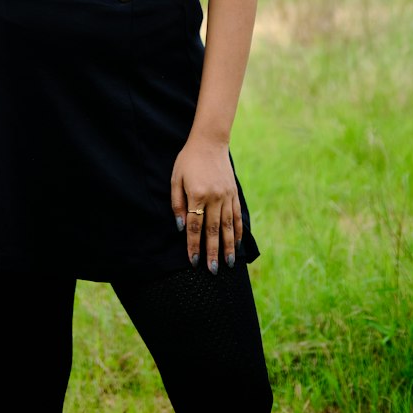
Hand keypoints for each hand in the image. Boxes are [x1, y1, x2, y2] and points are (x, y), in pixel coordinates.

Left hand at [171, 134, 243, 273]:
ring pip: (227, 226)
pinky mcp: (234, 193)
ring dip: (227, 246)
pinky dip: (237, 231)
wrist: (210, 142)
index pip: (194, 226)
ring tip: (227, 264)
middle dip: (212, 252)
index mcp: (197, 194)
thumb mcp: (176, 178)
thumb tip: (180, 228)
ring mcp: (226, 196)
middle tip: (212, 271)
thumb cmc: (188, 160)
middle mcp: (214, 197)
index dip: (193, 245)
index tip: (194, 261)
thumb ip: (177, 203)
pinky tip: (236, 244)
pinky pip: (236, 216)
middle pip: (213, 230)